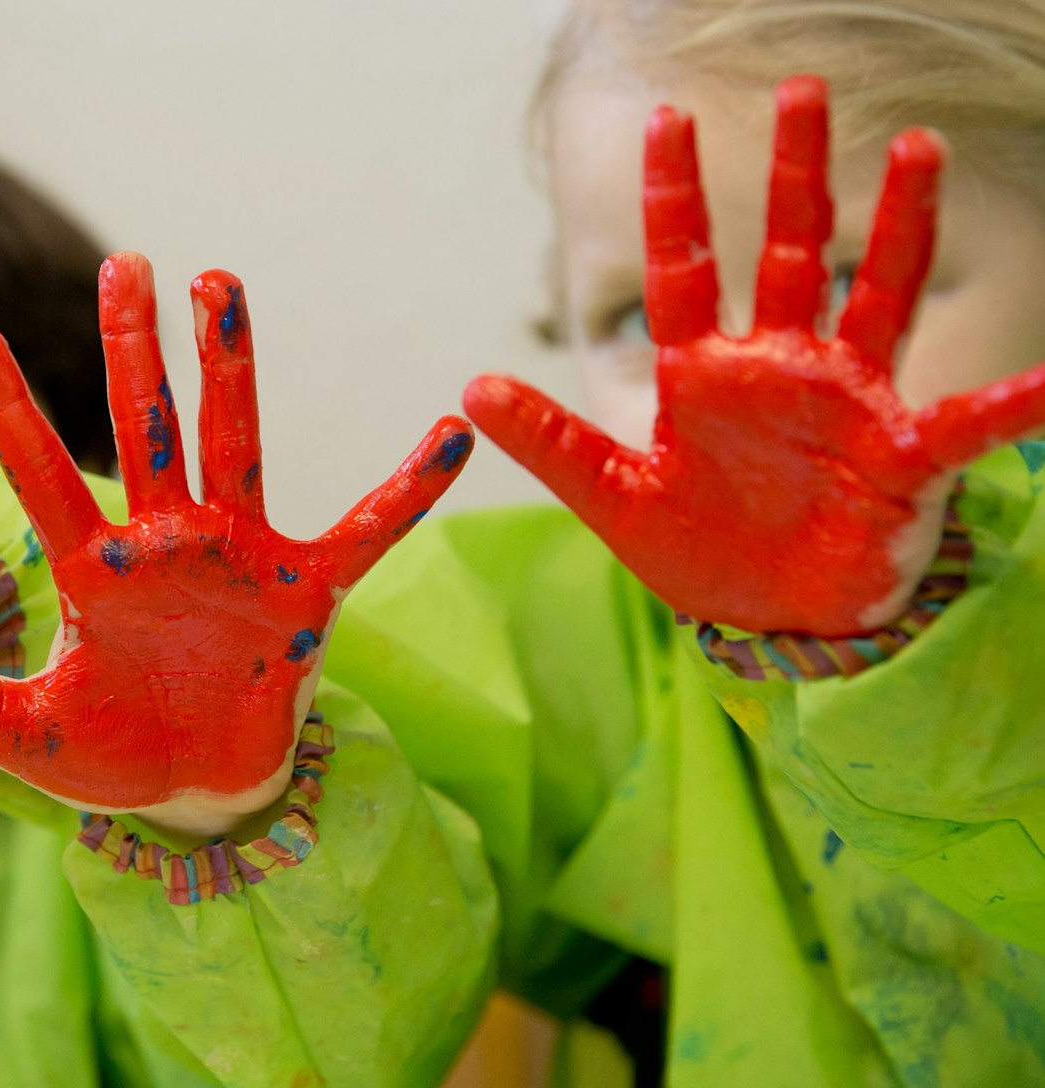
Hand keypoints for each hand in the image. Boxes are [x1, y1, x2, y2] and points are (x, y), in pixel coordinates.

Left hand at [0, 253, 472, 836]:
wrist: (196, 794)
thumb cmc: (112, 755)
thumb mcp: (18, 735)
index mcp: (93, 571)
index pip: (42, 476)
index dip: (11, 412)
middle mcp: (164, 544)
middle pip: (144, 427)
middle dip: (131, 348)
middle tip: (120, 260)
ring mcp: (236, 559)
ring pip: (234, 446)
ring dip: (229, 367)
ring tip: (219, 283)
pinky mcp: (301, 594)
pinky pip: (363, 532)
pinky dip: (406, 491)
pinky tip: (452, 434)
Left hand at [466, 76, 1044, 636]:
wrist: (769, 619)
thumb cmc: (700, 551)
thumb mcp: (614, 500)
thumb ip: (553, 443)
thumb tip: (473, 388)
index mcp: (705, 373)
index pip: (685, 267)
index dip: (677, 197)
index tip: (668, 120)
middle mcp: (780, 367)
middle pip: (789, 250)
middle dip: (794, 175)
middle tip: (805, 90)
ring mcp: (846, 401)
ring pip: (877, 293)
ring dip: (897, 225)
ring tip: (914, 150)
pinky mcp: (899, 457)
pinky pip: (963, 423)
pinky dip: (1010, 407)